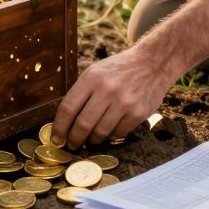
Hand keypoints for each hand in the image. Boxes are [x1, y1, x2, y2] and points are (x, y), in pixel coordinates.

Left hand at [51, 46, 174, 149]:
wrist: (152, 63)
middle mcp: (107, 89)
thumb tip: (65, 120)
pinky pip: (118, 133)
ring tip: (90, 140)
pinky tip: (109, 132)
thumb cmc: (119, 69)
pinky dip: (111, 136)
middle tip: (72, 145)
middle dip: (74, 138)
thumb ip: (82, 92)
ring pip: (100, 132)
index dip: (59, 127)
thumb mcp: (96, 71)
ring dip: (93, 140)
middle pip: (83, 124)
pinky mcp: (138, 113)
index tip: (56, 138)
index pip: (68, 108)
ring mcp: (124, 102)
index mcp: (92, 78)